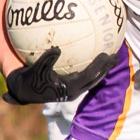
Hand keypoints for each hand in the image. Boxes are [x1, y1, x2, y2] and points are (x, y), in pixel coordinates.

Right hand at [2, 47, 117, 104]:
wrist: (24, 92)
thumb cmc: (31, 79)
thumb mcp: (37, 69)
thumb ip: (47, 59)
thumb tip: (57, 48)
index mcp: (69, 88)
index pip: (89, 76)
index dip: (98, 66)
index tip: (106, 55)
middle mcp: (74, 91)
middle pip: (95, 79)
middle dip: (106, 68)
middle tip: (115, 56)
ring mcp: (73, 90)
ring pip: (92, 80)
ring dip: (101, 70)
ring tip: (110, 57)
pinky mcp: (71, 87)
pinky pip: (85, 77)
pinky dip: (91, 68)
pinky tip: (92, 55)